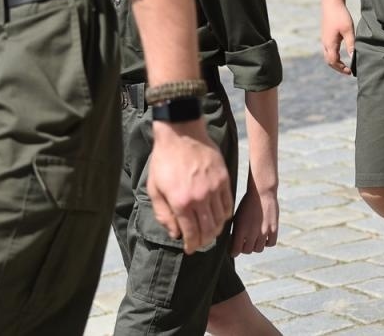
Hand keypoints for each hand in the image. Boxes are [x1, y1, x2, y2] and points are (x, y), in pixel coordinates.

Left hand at [147, 121, 232, 252]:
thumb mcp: (155, 189)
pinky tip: (219, 216)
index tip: (190, 249)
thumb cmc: (164, 161)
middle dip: (204, 241)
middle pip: (208, 230)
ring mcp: (214, 188)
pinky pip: (228, 204)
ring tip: (210, 231)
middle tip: (200, 243)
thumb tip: (175, 233)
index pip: (191, 233)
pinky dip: (225, 215)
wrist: (181, 133)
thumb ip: (164, 214)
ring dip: (216, 230)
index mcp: (181, 202)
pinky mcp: (224, 179)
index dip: (191, 245)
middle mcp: (200, 198)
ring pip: (221, 219)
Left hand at [230, 172, 278, 255]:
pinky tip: (264, 235)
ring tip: (254, 237)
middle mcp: (252, 233)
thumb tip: (233, 244)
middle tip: (244, 241)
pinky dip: (267, 242)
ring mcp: (264, 232)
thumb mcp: (237, 217)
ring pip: (258, 249)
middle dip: (244, 247)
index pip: (235, 251)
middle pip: (247, 251)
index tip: (233, 249)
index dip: (233, 251)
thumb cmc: (246, 203)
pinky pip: (270, 243)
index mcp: (240, 230)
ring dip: (255, 245)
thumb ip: (235, 232)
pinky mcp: (274, 228)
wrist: (261, 191)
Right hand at [320, 1, 354, 75]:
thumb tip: (353, 58)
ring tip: (345, 64)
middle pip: (329, 60)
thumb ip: (351, 45)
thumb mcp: (348, 30)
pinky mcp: (326, 34)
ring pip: (327, 55)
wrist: (331, 2)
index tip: (350, 71)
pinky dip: (334, 54)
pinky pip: (328, 49)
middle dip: (337, 67)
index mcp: (330, 43)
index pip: (334, 62)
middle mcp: (325, 42)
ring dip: (335, 61)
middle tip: (348, 70)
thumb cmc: (340, 15)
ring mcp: (324, 38)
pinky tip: (341, 52)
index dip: (341, 68)